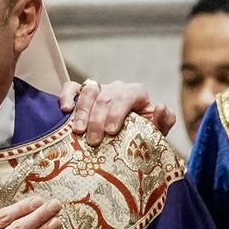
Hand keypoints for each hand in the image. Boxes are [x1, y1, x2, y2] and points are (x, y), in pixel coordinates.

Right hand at [59, 78, 176, 145]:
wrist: (127, 139)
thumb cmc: (141, 135)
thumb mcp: (155, 131)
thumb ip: (164, 121)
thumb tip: (161, 107)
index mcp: (136, 94)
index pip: (126, 96)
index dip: (118, 112)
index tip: (111, 132)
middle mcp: (117, 88)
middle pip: (105, 97)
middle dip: (98, 119)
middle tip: (94, 141)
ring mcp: (99, 89)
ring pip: (89, 91)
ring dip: (82, 111)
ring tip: (78, 131)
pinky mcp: (82, 93)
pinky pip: (72, 87)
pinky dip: (67, 95)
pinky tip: (65, 110)